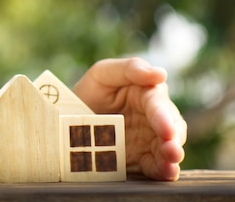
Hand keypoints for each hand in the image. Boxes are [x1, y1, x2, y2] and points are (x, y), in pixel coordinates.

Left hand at [73, 57, 186, 180]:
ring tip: (170, 166)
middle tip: (172, 151)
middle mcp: (154, 118)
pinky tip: (164, 174)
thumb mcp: (103, 73)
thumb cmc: (92, 90)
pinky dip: (161, 171)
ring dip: (171, 158)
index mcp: (148, 94)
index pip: (158, 104)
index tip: (166, 130)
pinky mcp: (142, 159)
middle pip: (171, 128)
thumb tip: (161, 74)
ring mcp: (149, 139)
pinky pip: (155, 165)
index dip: (163, 117)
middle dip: (173, 140)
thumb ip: (130, 68)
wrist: (69, 118)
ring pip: (168, 148)